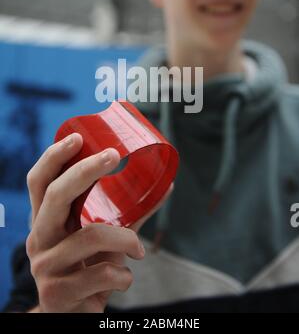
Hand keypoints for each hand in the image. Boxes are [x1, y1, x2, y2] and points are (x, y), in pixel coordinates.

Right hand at [26, 133, 171, 312]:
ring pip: (90, 236)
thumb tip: (166, 185)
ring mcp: (44, 265)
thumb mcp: (106, 237)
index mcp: (47, 219)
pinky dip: (123, 276)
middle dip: (86, 170)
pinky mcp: (56, 292)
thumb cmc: (90, 267)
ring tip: (137, 250)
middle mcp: (39, 237)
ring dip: (125, 240)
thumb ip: (130, 212)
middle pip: (55, 195)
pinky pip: (100, 273)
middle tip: (113, 156)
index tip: (77, 138)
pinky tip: (124, 279)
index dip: (54, 157)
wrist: (75, 314)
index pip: (40, 181)